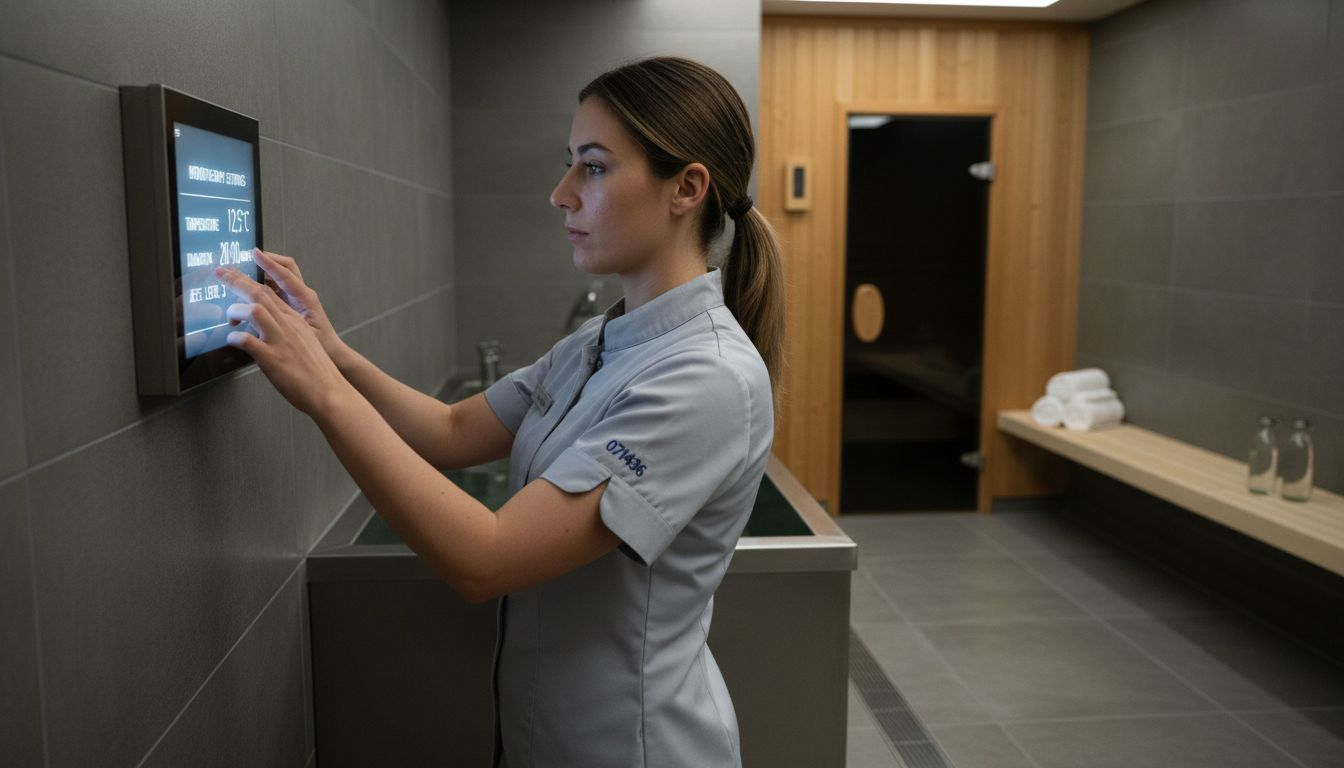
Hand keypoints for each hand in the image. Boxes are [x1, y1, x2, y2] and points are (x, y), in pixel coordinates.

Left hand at [216, 264, 353, 416]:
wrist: (329, 391)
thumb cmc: (317, 372)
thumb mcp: (304, 343)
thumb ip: (286, 333)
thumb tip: (267, 332)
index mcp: (294, 321)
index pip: (270, 292)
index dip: (250, 280)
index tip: (235, 273)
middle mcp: (287, 325)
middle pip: (260, 294)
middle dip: (237, 280)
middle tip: (221, 272)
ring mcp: (280, 340)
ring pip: (255, 310)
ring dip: (236, 310)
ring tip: (230, 318)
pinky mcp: (273, 358)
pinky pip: (248, 341)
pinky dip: (236, 338)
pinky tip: (233, 341)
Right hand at [249, 248, 350, 367]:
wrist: (334, 353)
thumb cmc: (324, 346)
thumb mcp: (306, 335)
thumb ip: (289, 325)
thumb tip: (269, 316)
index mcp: (306, 298)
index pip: (285, 274)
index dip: (269, 263)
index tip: (254, 253)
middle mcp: (301, 294)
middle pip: (281, 268)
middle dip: (263, 261)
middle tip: (241, 260)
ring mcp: (296, 298)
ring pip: (276, 278)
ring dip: (260, 274)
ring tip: (240, 276)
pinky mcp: (291, 305)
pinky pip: (275, 290)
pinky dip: (261, 287)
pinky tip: (248, 295)